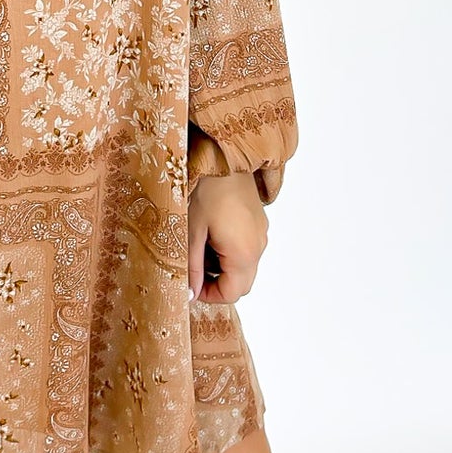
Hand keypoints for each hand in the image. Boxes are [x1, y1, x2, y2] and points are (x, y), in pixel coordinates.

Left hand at [188, 172, 267, 304]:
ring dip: (223, 266)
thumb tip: (191, 294)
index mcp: (244, 253)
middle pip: (241, 283)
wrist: (223, 157)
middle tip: (193, 268)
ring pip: (245, 265)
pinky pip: (248, 248)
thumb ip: (193, 267)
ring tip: (199, 246)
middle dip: (216, 282)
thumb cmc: (206, 190)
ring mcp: (261, 232)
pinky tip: (211, 233)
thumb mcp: (192, 232)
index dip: (209, 295)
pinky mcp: (258, 221)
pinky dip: (230, 251)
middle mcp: (259, 246)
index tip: (190, 285)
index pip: (232, 294)